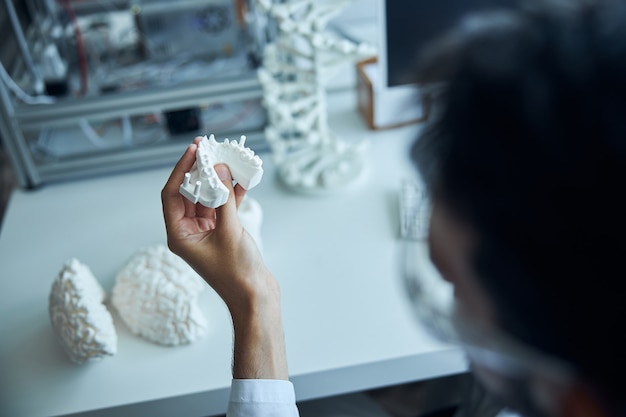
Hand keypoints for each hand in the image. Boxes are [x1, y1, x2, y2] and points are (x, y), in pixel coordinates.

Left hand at [161, 137, 288, 378]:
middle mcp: (188, 232)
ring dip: (218, 180)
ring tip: (228, 159)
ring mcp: (206, 233)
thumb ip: (223, 199)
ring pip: (208, 198)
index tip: (195, 149)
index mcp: (179, 235)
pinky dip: (231, 194)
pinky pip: (223, 208)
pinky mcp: (223, 234)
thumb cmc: (238, 272)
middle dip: (200, 171)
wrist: (256, 297)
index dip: (182, 169)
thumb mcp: (229, 231)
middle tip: (210, 148)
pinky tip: (242, 179)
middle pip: (189, 193)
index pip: (172, 194)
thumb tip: (218, 169)